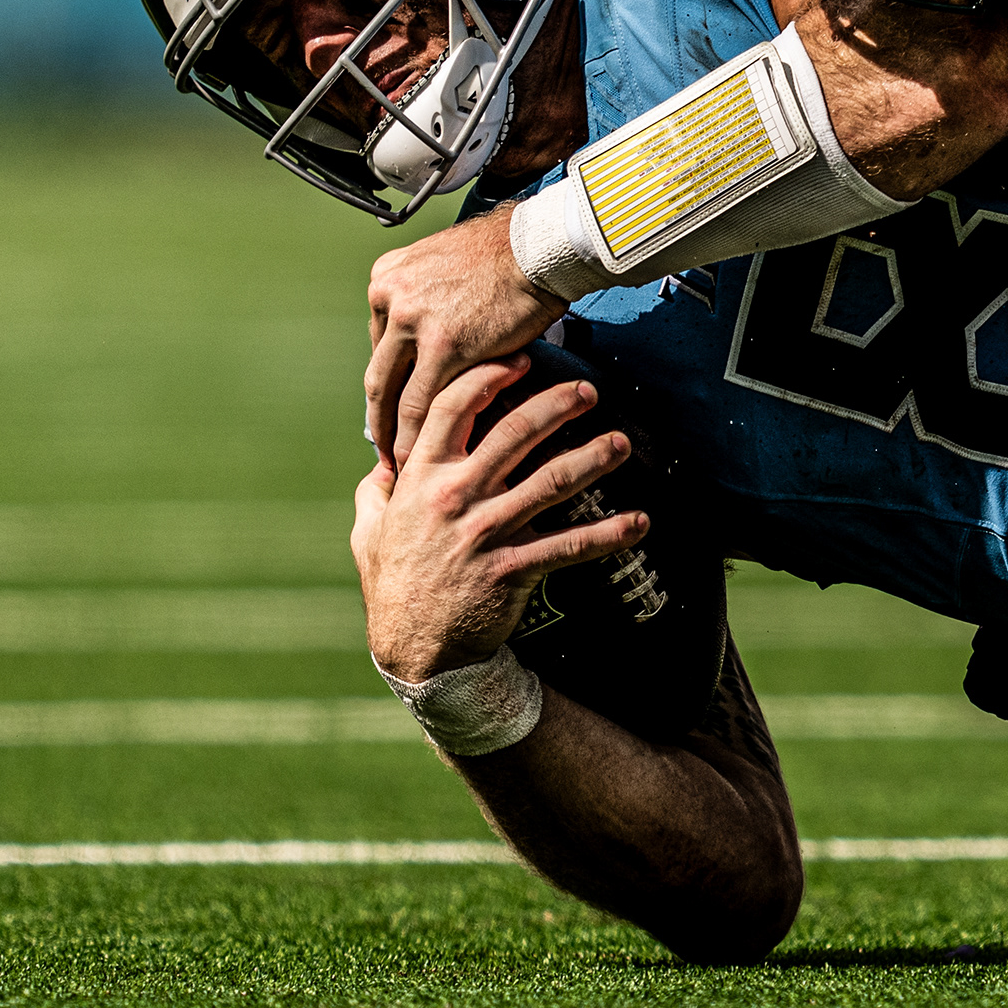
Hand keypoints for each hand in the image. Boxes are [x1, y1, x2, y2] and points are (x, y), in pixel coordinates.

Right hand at [350, 356, 640, 682]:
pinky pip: (568, 546)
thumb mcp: (368, 530)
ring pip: (548, 483)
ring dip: (591, 459)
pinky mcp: (511, 568)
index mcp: (419, 478)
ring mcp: (484, 533)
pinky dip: (608, 534)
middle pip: (511, 435)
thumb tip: (382, 457)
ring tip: (623, 442)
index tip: (519, 359)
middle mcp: (453, 497)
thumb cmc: (394, 583)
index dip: (485, 378)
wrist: (414, 648)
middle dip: (555, 406)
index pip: (450, 411)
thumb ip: (376, 490)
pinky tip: (640, 522)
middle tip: (589, 389)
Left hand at [366, 203, 568, 473]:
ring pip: (393, 394)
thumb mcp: (446, 263)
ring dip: (394, 434)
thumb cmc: (509, 252)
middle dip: (380, 415)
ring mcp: (413, 323)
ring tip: (401, 461)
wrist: (539, 246)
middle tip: (384, 445)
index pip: (382, 343)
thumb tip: (437, 332)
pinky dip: (419, 435)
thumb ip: (430, 297)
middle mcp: (390, 299)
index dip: (392, 379)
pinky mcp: (444, 347)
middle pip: (379, 373)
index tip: (394, 402)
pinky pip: (423, 402)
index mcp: (387, 279)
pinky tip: (424, 455)